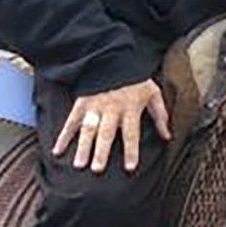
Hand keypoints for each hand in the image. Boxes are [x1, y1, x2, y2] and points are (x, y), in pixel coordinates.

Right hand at [54, 79, 170, 173]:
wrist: (114, 57)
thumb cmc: (136, 79)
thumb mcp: (153, 93)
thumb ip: (160, 115)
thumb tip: (167, 136)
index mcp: (130, 108)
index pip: (131, 133)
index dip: (131, 150)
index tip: (129, 167)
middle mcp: (112, 109)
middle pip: (106, 133)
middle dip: (102, 151)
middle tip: (97, 169)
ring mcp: (95, 106)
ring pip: (88, 129)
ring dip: (83, 147)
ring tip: (79, 165)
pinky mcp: (82, 102)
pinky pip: (71, 121)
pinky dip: (63, 136)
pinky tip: (58, 151)